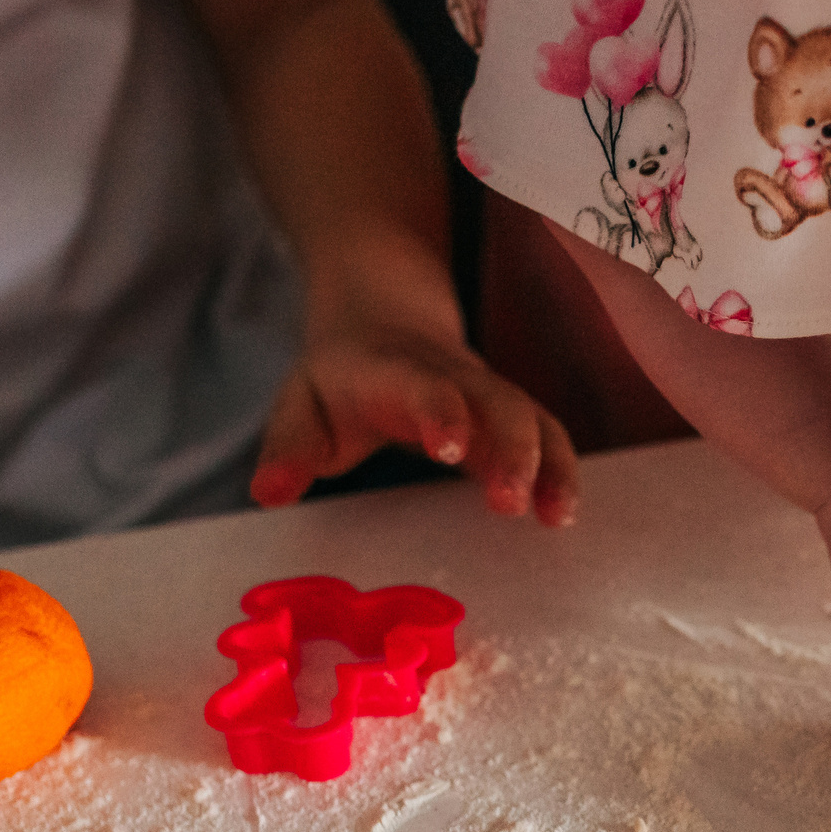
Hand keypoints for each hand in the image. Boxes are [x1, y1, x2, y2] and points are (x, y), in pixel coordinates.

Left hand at [249, 312, 578, 522]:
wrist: (383, 315)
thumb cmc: (342, 380)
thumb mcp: (302, 405)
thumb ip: (289, 449)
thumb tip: (268, 494)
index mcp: (395, 372)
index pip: (423, 386)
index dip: (440, 412)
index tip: (449, 449)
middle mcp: (454, 378)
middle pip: (498, 401)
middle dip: (511, 448)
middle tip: (508, 503)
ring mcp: (490, 393)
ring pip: (534, 418)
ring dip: (550, 465)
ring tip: (556, 516)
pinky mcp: (513, 414)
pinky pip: (548, 435)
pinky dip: (561, 472)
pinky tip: (562, 514)